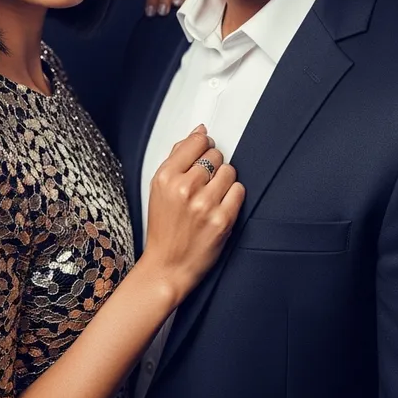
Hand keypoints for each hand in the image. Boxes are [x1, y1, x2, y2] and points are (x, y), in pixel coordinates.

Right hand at [142, 125, 244, 305]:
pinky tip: (221, 205)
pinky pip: (239, 191)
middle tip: (205, 182)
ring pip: (229, 171)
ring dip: (225, 181)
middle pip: (215, 155)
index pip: (196, 142)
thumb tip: (198, 132)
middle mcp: (184, 188)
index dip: (204, 145)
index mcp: (166, 177)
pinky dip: (233, 196)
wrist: (168, 266)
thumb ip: (177, 157)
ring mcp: (204, 205)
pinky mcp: (222, 220)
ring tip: (213, 195)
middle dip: (213, 165)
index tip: (204, 152)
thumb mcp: (159, 188)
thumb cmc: (164, 227)